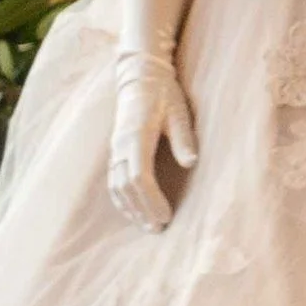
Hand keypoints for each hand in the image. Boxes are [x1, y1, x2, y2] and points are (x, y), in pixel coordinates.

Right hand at [108, 51, 194, 229]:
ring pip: (116, 186)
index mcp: (136, 135)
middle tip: (159, 229)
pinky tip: (133, 212)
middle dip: (142, 210)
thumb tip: (191, 163)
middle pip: (126, 186)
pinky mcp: (115, 150)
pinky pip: (113, 180)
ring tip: (148, 226)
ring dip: (131, 208)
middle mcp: (121, 145)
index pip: (139, 176)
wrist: (141, 76)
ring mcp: (115, 148)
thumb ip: (183, 137)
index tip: (166, 216)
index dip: (151, 199)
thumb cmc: (164, 94)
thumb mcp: (179, 111)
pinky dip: (122, 199)